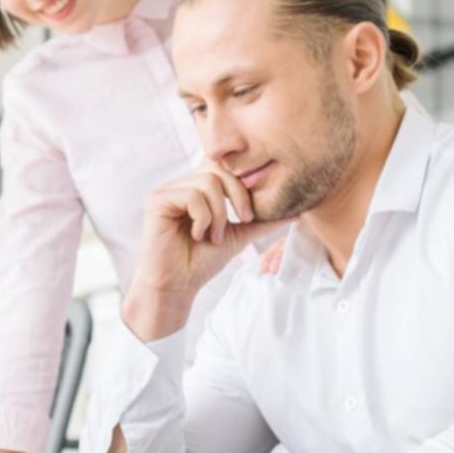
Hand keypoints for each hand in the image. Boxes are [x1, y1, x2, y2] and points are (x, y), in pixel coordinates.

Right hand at [124, 166, 287, 340]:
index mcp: (196, 188)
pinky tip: (198, 235)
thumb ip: (261, 221)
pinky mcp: (157, 200)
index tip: (250, 214)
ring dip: (220, 213)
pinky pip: (192, 195)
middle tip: (243, 222)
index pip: (223, 166)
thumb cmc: (201, 262)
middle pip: (218, 168)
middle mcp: (180, 184)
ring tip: (214, 236)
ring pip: (207, 182)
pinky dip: (203, 218)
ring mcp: (167, 191)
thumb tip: (296, 212)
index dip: (241, 182)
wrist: (177, 286)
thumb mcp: (238, 236)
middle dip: (238, 195)